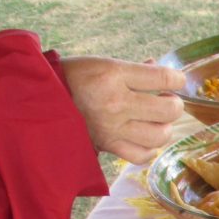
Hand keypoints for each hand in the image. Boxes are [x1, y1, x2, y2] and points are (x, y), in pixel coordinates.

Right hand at [59, 57, 185, 164]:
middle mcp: (115, 103)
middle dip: (174, 104)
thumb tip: (158, 67)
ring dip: (164, 127)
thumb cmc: (74, 77)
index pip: (163, 78)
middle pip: (168, 110)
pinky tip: (146, 138)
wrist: (41, 98)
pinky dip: (150, 148)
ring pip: (159, 135)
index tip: (176, 80)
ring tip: (157, 120)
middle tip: (167, 101)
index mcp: (113, 74)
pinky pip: (142, 155)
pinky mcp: (108, 145)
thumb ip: (134, 69)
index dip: (177, 79)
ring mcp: (112, 127)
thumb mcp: (102, 63)